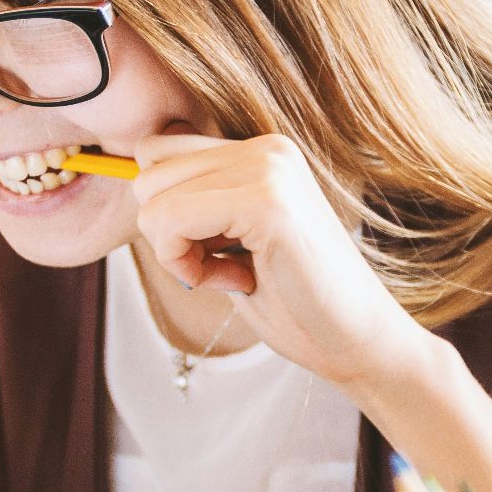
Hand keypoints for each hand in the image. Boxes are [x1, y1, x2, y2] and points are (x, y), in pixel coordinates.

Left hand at [131, 124, 432, 389]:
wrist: (358, 343)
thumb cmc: (296, 303)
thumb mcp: (233, 241)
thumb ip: (196, 206)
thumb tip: (133, 182)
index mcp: (262, 151)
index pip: (158, 152)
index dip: (166, 212)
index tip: (211, 252)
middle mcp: (267, 147)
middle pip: (147, 170)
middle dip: (167, 232)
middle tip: (221, 267)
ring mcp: (269, 168)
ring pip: (153, 197)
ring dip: (176, 251)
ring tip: (232, 273)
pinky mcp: (267, 202)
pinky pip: (171, 220)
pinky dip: (184, 264)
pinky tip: (235, 281)